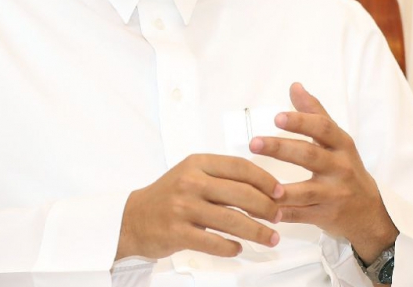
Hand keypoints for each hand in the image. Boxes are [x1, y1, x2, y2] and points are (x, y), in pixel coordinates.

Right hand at [115, 154, 283, 259]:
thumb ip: (221, 178)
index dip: (265, 180)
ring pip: (232, 220)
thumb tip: (263, 189)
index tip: (280, 192)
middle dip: (266, 207)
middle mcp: (190, 182)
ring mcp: (182, 207)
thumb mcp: (191, 175)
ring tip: (271, 238)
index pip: (239, 167)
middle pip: (240, 193)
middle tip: (279, 217)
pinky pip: (214, 242)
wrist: (133, 218)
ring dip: (257, 232)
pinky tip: (238, 248)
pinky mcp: (177, 232)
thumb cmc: (168, 196)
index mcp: (197, 163)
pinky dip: (231, 247)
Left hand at [249, 83, 397, 262]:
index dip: (301, 121)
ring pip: (305, 191)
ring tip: (254, 182)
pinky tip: (258, 209)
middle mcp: (340, 168)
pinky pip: (300, 215)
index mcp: (341, 145)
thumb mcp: (337, 140)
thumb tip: (294, 86)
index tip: (277, 117)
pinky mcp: (326, 217)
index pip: (323, 128)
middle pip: (310, 156)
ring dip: (278, 188)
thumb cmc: (345, 168)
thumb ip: (314, 113)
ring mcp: (334, 195)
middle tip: (254, 142)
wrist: (369, 213)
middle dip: (281, 148)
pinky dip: (280, 213)